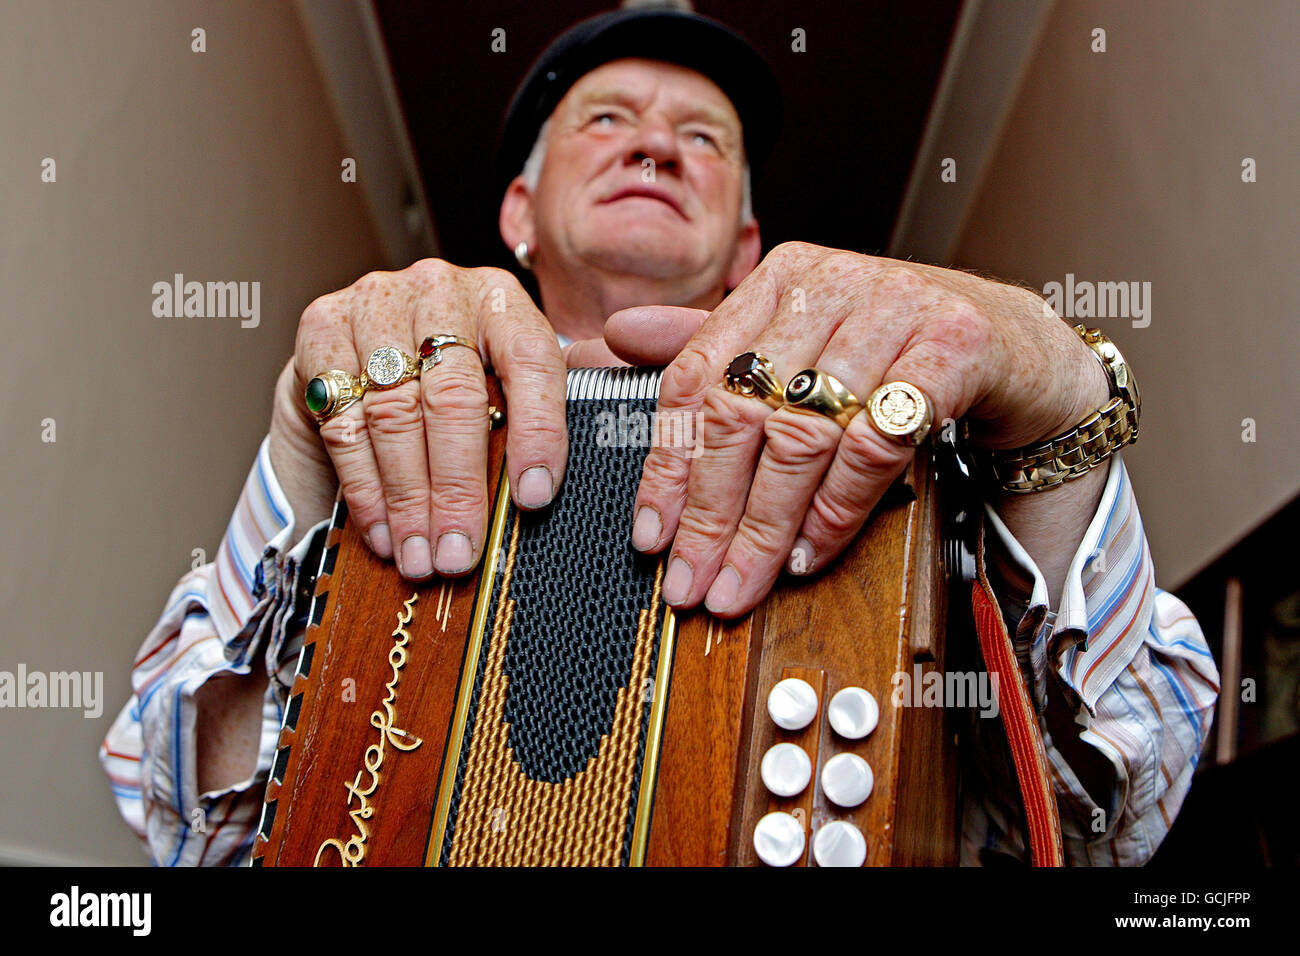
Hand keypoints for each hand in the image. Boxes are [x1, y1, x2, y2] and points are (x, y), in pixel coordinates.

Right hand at [270, 259, 568, 578]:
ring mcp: (376, 302)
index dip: (537, 432)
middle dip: (457, 488)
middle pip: (454, 397)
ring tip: (419, 555)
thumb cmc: (449, 386)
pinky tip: (381, 530)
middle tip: (459, 551)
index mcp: (502, 299)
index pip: (532, 361)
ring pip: (394, 413)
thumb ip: (523, 426)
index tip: (534, 498)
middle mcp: (440, 289)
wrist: (361, 360)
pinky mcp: (321, 327)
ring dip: (406, 498)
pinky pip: (343, 420)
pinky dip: (364, 486)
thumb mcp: (500, 392)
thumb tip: (533, 502)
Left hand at [614, 241, 1109, 616]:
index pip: (697, 377)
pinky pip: (875, 445)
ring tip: (743, 582)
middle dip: (711, 513)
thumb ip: (713, 343)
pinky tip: (809, 552)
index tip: (651, 535)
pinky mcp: (951, 347)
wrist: (1017, 345)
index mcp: (780, 278)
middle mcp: (831, 283)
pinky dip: (838, 509)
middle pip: (742, 412)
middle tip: (691, 580)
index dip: (667, 465)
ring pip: (804, 435)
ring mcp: (894, 309)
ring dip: (766, 526)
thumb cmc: (899, 348)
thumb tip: (614, 336)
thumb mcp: (803, 340)